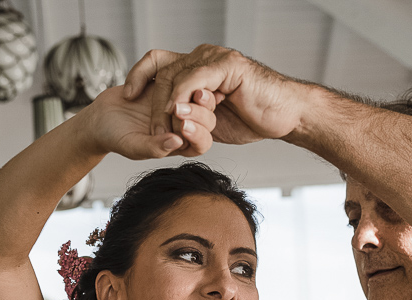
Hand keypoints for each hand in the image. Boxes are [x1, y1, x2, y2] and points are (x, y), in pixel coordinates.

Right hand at [81, 84, 216, 159]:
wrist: (100, 118)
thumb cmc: (115, 137)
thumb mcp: (133, 146)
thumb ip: (154, 148)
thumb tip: (177, 142)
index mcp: (180, 144)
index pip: (201, 142)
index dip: (198, 134)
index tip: (185, 125)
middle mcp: (182, 124)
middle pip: (205, 118)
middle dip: (199, 111)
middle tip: (187, 103)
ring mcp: (177, 104)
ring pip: (196, 97)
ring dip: (191, 91)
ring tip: (182, 87)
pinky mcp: (168, 86)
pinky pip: (180, 79)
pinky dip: (177, 76)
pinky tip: (170, 75)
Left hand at [122, 45, 307, 145]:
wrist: (285, 115)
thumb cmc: (254, 117)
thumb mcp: (213, 119)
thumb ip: (192, 115)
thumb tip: (171, 124)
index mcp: (198, 67)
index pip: (158, 62)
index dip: (139, 75)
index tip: (126, 95)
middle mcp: (204, 57)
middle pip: (163, 72)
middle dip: (153, 103)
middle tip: (153, 130)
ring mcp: (215, 59)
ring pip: (176, 76)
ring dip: (166, 105)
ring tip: (165, 128)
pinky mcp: (227, 66)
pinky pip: (194, 78)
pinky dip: (182, 95)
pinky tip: (178, 112)